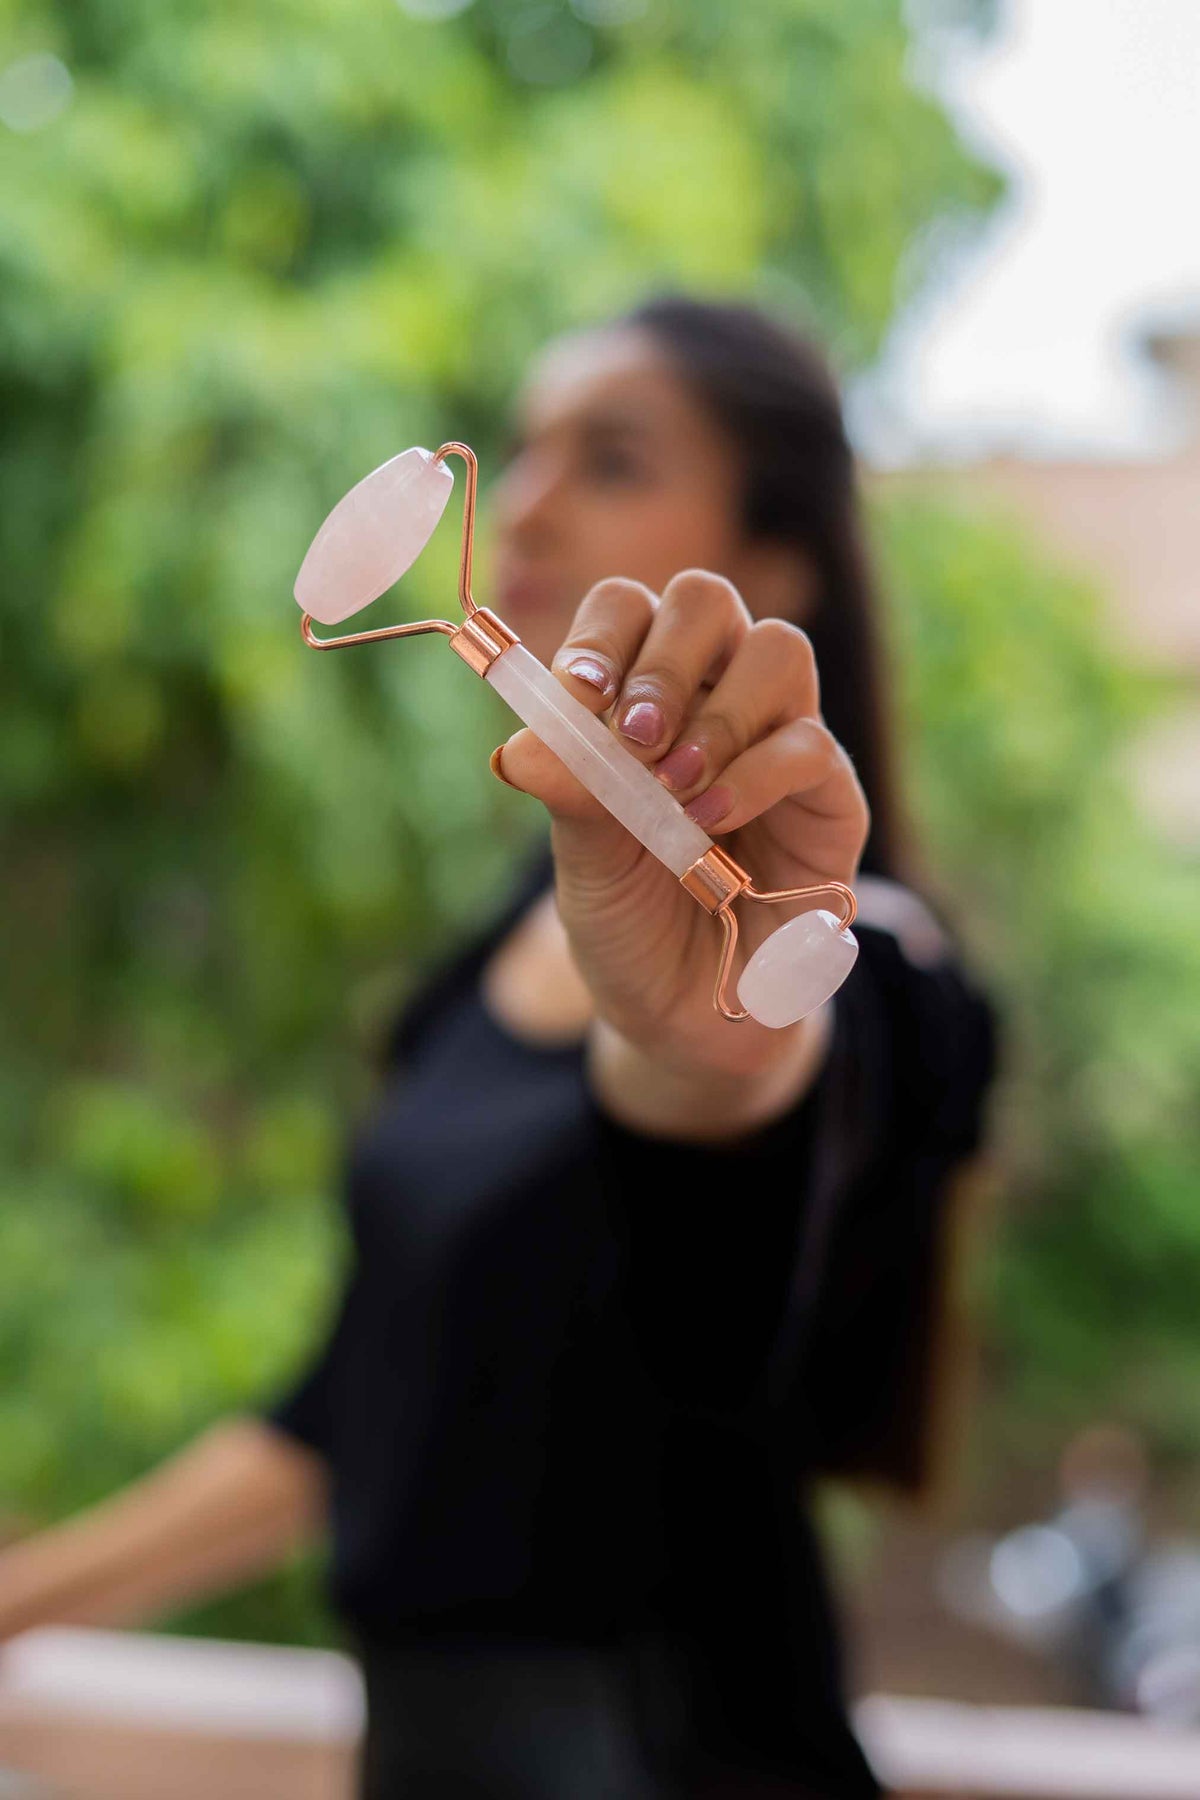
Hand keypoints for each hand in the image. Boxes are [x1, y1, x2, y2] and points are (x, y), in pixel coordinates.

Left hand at [492, 571, 869, 1085]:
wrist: (684, 1010)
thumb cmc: (631, 920)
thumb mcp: (582, 861)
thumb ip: (567, 793)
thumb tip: (518, 747)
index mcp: (639, 693)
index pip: (628, 608)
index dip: (604, 634)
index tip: (580, 692)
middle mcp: (713, 695)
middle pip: (706, 601)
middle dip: (665, 659)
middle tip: (636, 736)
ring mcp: (777, 736)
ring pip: (777, 649)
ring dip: (719, 710)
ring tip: (676, 784)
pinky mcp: (828, 793)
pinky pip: (808, 744)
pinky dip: (754, 775)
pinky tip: (712, 822)